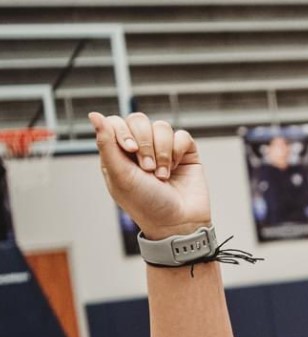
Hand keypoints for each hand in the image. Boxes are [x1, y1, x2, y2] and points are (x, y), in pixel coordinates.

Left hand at [88, 112, 207, 237]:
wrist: (178, 222)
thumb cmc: (145, 204)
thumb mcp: (119, 176)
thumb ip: (106, 144)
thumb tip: (93, 115)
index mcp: (118, 154)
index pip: (116, 122)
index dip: (123, 131)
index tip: (130, 151)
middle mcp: (140, 148)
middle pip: (139, 120)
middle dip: (145, 143)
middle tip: (147, 168)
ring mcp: (163, 149)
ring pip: (162, 127)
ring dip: (162, 152)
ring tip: (162, 174)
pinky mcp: (185, 152)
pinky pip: (181, 135)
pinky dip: (178, 151)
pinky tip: (176, 168)